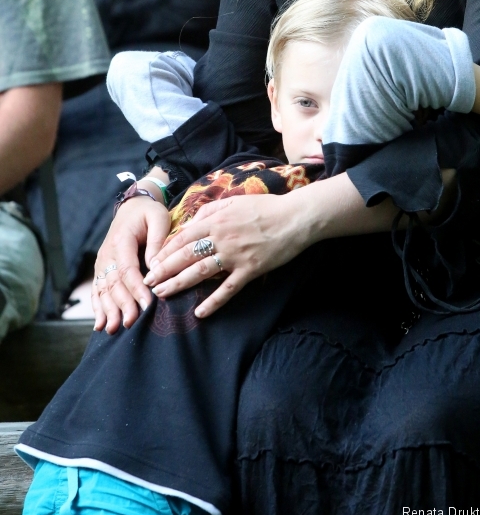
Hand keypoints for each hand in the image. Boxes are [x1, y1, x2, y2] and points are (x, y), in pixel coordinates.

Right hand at [91, 196, 170, 333]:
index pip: (128, 269)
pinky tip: (100, 324)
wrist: (132, 206)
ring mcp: (102, 262)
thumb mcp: (159, 218)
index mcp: (121, 240)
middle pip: (114, 283)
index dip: (136, 288)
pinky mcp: (102, 269)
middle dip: (122, 305)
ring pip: (103, 289)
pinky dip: (98, 307)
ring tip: (114, 328)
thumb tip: (157, 268)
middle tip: (132, 323)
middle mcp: (107, 253)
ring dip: (108, 310)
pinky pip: (97, 290)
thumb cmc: (149, 213)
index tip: (147, 305)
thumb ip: (158, 242)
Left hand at [143, 192, 312, 318]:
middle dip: (164, 269)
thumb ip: (211, 210)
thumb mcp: (235, 201)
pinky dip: (214, 302)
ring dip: (179, 283)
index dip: (165, 250)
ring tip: (162, 294)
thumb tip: (190, 223)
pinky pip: (228, 289)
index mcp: (217, 220)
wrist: (295, 218)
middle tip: (148, 282)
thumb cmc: (266, 207)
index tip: (152, 262)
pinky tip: (200, 312)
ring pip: (200, 272)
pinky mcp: (250, 270)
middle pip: (186, 255)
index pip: (183, 237)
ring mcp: (235, 255)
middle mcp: (222, 238)